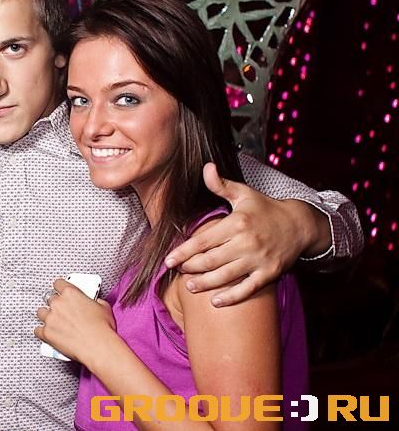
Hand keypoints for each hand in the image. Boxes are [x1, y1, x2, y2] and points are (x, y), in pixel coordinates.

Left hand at [34, 278, 115, 362]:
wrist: (98, 346)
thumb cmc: (102, 328)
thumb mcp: (103, 307)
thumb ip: (94, 301)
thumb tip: (93, 302)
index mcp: (70, 293)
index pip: (58, 283)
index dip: (59, 287)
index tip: (60, 291)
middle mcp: (58, 303)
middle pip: (49, 298)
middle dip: (55, 304)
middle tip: (62, 311)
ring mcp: (50, 318)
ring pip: (41, 312)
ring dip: (46, 316)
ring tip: (54, 322)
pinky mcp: (47, 333)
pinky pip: (37, 330)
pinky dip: (42, 332)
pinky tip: (48, 334)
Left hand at [164, 163, 327, 306]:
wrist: (300, 224)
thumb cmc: (266, 209)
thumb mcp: (244, 194)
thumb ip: (221, 185)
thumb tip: (206, 167)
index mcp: (237, 223)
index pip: (202, 240)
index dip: (183, 252)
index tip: (168, 260)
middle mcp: (246, 242)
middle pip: (210, 260)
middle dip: (191, 268)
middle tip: (178, 271)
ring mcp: (258, 259)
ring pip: (226, 276)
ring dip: (205, 284)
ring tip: (190, 286)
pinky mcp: (269, 273)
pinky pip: (248, 289)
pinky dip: (231, 297)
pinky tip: (216, 301)